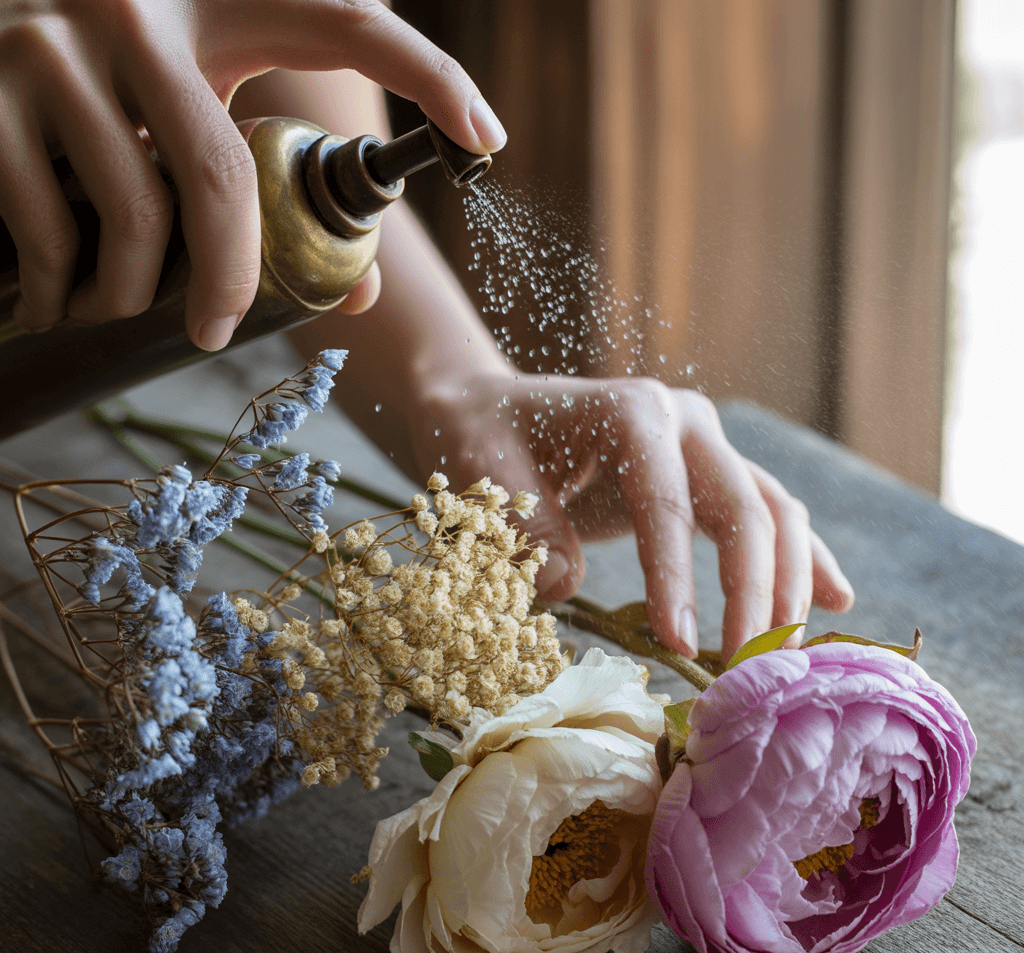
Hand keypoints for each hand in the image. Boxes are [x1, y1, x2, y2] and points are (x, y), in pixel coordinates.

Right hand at [0, 0, 504, 347]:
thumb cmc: (119, 77)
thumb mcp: (203, 91)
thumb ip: (274, 170)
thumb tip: (359, 292)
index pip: (347, 21)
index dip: (428, 75)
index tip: (487, 138)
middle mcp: (140, 8)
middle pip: (224, 182)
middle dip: (235, 280)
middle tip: (220, 331)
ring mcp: (54, 43)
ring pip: (135, 219)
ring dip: (138, 295)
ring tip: (131, 304)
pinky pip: (50, 227)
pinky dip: (66, 289)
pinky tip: (69, 299)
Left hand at [415, 370, 854, 661]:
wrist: (489, 409)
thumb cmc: (480, 435)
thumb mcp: (483, 473)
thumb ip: (525, 527)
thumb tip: (567, 589)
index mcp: (633, 412)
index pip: (666, 502)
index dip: (677, 576)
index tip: (679, 645)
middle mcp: (685, 422)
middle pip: (745, 507)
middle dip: (754, 592)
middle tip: (746, 670)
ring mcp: (705, 445)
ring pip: (773, 512)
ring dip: (787, 585)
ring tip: (785, 656)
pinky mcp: (706, 475)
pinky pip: (769, 514)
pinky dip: (804, 557)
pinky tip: (839, 598)